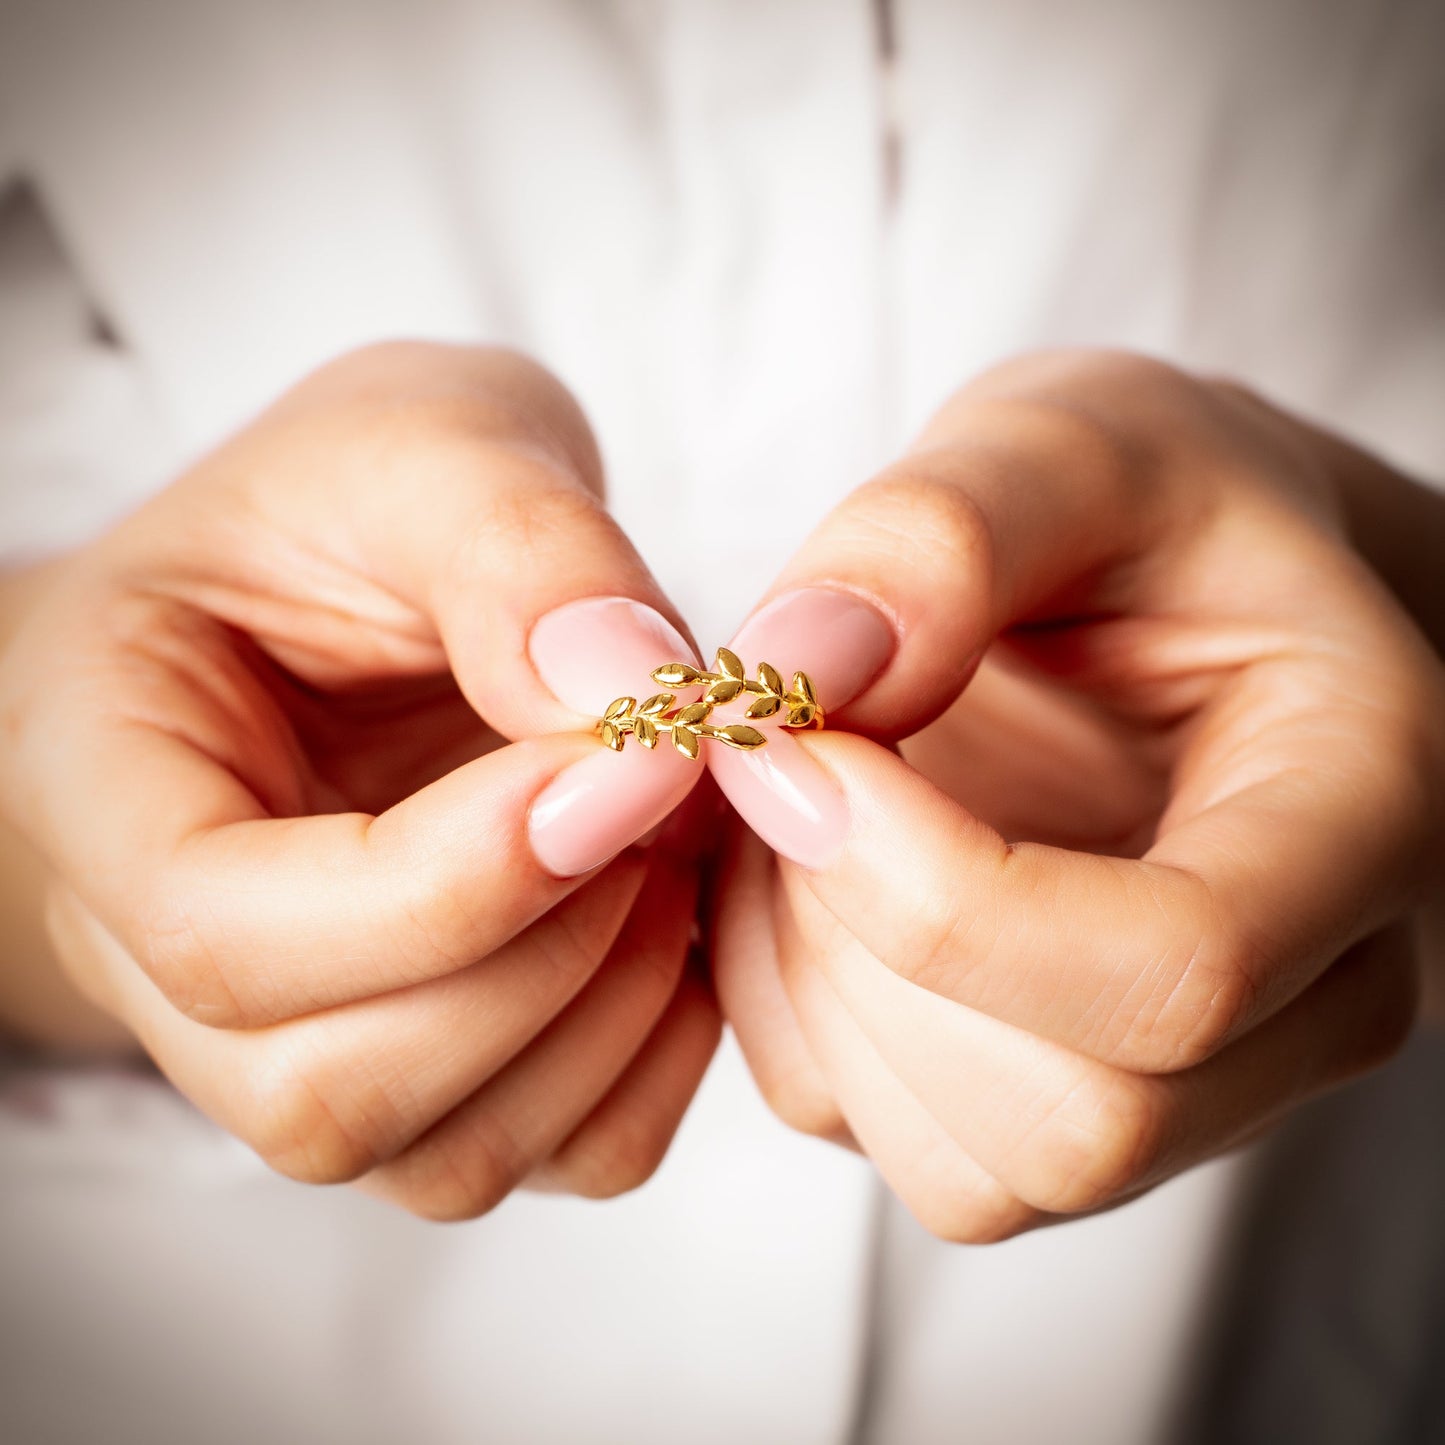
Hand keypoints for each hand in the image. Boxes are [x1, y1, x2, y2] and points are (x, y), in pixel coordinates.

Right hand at [0, 342, 720, 1215]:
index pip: (217, 927)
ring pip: (445, 1154)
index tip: (623, 768)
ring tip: (672, 843)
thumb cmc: (350, 502)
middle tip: (657, 797)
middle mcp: (183, 959)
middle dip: (538, 958)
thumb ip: (512, 548)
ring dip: (608, 1013)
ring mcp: (315, 1033)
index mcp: (109, 783)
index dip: (445, 882)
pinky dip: (653, 1058)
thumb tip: (633, 696)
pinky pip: (556, 1152)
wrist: (369, 565)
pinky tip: (680, 914)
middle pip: (324, 1089)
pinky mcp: (444, 1066)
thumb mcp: (420, 446)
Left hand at [709, 350, 1444, 1240]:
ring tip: (808, 802)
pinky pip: (881, 1136)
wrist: (1165, 596)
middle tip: (792, 761)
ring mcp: (1186, 1075)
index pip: (1182, 972)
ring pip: (973, 1167)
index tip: (797, 746)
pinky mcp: (1054, 1100)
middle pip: (1079, 1121)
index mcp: (1358, 815)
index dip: (941, 894)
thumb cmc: (1148, 519)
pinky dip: (789, 1011)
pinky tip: (802, 874)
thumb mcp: (1074, 440)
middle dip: (867, 948)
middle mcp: (1303, 992)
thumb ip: (951, 526)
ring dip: (817, 982)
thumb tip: (801, 666)